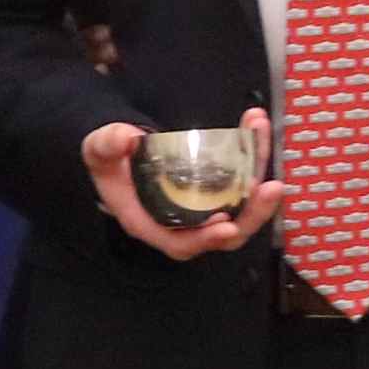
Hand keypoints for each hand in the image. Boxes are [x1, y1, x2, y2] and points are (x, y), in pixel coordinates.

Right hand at [80, 109, 278, 262]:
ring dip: (259, 177)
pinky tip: (255, 125)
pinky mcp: (219, 189)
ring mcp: (205, 206)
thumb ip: (108, 144)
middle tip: (270, 188)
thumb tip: (126, 138)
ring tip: (264, 141)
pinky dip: (253, 155)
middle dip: (252, 214)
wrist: (120, 152)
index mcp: (150, 222)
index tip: (226, 226)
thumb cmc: (109, 161)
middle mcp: (183, 222)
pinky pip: (242, 181)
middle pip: (224, 233)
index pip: (180, 242)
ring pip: (241, 206)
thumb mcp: (98, 151)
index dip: (205, 239)